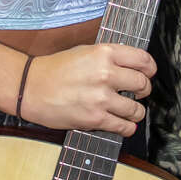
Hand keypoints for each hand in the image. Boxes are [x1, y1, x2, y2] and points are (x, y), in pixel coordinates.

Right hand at [20, 44, 155, 135]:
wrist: (31, 88)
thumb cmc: (55, 70)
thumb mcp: (85, 52)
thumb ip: (110, 57)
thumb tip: (134, 66)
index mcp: (104, 53)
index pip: (143, 60)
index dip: (150, 69)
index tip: (148, 74)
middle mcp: (106, 73)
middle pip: (143, 84)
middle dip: (144, 90)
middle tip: (138, 93)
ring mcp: (101, 98)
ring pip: (137, 109)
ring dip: (136, 112)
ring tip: (129, 111)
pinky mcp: (95, 119)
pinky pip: (124, 127)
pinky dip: (127, 127)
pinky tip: (123, 124)